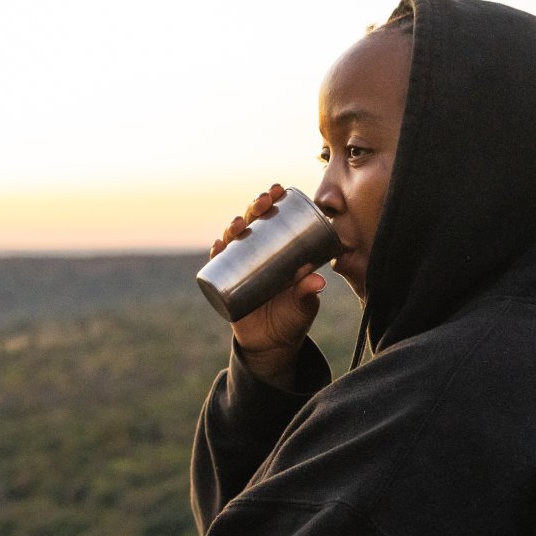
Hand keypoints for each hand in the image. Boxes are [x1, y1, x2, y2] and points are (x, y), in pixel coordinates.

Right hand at [209, 184, 326, 388]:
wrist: (272, 345)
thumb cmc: (292, 319)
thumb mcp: (304, 305)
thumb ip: (307, 292)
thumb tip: (317, 279)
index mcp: (278, 252)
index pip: (274, 220)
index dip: (273, 202)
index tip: (278, 190)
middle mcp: (257, 254)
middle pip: (251, 223)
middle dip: (254, 208)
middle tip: (263, 201)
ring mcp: (240, 267)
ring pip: (233, 239)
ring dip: (233, 227)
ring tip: (239, 224)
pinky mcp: (227, 284)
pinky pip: (219, 265)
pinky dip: (217, 254)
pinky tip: (218, 246)